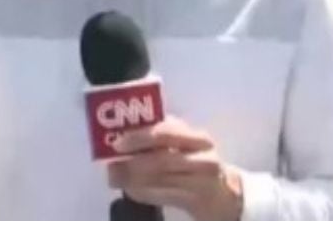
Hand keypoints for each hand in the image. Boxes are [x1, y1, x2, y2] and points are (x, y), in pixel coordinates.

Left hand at [108, 116, 243, 219]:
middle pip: (163, 159)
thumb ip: (158, 137)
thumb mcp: (183, 142)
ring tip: (115, 176)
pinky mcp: (195, 200)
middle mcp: (204, 158)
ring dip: (132, 179)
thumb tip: (122, 142)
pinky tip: (130, 188)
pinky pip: (162, 196)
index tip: (117, 142)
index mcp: (198, 138)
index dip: (140, 137)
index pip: (167, 132)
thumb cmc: (194, 160)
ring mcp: (202, 181)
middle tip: (112, 163)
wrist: (219, 192)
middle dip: (133, 162)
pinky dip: (142, 192)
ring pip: (160, 179)